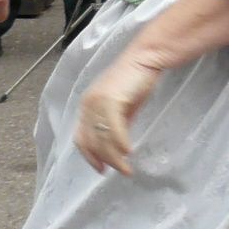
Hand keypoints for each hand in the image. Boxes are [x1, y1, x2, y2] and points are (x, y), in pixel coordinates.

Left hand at [74, 41, 162, 174]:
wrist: (146, 58)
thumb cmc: (136, 80)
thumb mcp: (123, 106)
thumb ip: (117, 124)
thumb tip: (116, 146)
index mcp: (88, 106)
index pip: (81, 138)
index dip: (90, 156)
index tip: (102, 169)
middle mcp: (88, 105)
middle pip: (91, 141)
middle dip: (105, 160)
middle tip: (121, 171)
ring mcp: (97, 102)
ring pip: (102, 138)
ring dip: (115, 157)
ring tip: (127, 168)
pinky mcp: (111, 100)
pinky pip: (114, 129)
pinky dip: (121, 143)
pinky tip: (129, 151)